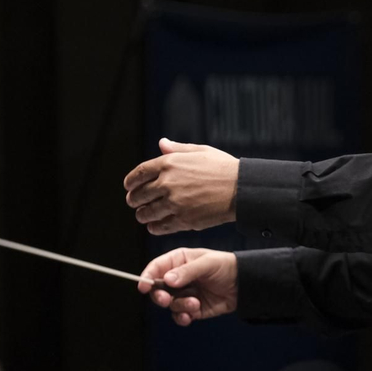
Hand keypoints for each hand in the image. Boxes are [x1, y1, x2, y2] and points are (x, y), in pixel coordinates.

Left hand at [124, 138, 239, 234]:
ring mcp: (174, 203)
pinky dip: (154, 227)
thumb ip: (178, 149)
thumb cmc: (224, 168)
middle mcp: (168, 183)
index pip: (138, 174)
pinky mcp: (183, 220)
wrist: (242, 189)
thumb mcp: (201, 151)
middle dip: (133, 200)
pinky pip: (159, 226)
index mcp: (169, 163)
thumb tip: (162, 143)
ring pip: (146, 213)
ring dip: (142, 215)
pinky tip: (154, 225)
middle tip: (134, 202)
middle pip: (138, 195)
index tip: (129, 187)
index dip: (130, 182)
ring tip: (143, 215)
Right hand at [138, 248, 237, 325]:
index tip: (143, 286)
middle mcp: (177, 278)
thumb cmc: (225, 266)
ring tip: (195, 303)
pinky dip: (182, 317)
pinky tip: (191, 315)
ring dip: (179, 306)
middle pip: (157, 289)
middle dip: (159, 296)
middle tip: (165, 299)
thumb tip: (167, 280)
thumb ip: (187, 271)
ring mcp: (184, 294)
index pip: (156, 268)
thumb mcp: (207, 263)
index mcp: (178, 261)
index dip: (147, 276)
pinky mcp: (192, 309)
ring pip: (169, 304)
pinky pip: (179, 316)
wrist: (244, 284)